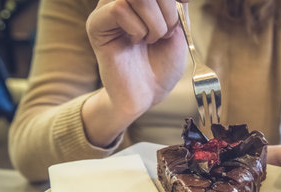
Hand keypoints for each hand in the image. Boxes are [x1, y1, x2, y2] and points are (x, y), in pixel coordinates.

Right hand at [82, 0, 189, 146]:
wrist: (148, 94)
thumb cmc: (162, 65)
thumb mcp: (180, 31)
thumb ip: (177, 6)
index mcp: (141, 0)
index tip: (183, 5)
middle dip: (167, 7)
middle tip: (168, 31)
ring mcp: (107, 10)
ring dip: (154, 21)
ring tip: (152, 39)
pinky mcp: (97, 25)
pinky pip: (118, 9)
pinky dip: (137, 28)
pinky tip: (135, 42)